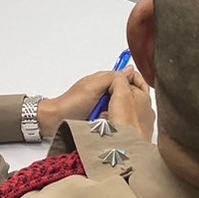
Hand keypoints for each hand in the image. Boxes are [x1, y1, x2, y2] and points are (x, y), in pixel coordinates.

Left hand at [36, 67, 154, 138]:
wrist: (55, 121)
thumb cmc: (72, 102)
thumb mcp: (94, 86)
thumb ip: (112, 78)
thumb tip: (131, 70)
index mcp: (105, 80)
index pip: (129, 79)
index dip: (137, 85)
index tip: (143, 95)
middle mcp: (106, 92)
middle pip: (128, 95)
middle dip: (132, 102)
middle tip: (133, 111)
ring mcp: (104, 106)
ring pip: (123, 108)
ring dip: (123, 113)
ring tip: (125, 120)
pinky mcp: (102, 120)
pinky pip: (115, 119)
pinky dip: (116, 122)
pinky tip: (118, 127)